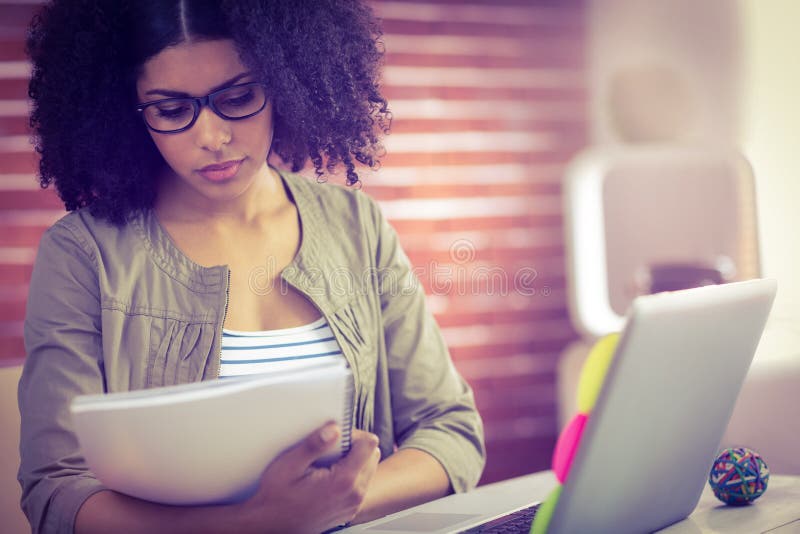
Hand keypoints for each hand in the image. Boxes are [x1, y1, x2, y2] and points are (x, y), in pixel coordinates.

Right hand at [237, 422, 380, 532]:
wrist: (271, 527)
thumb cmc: (276, 498)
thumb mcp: (288, 465)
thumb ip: (313, 445)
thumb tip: (333, 429)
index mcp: (343, 481)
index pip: (369, 444)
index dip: (353, 434)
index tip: (336, 436)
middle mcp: (354, 494)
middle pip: (372, 455)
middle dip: (355, 446)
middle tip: (330, 449)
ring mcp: (353, 504)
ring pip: (369, 469)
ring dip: (354, 461)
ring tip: (327, 464)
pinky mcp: (349, 510)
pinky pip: (361, 484)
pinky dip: (350, 476)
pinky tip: (328, 477)